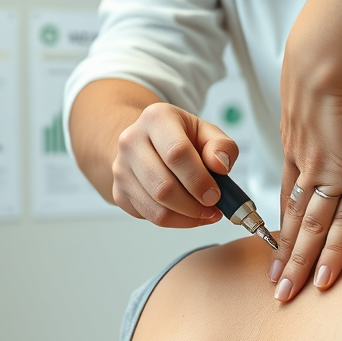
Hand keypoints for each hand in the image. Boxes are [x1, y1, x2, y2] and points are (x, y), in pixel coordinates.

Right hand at [111, 102, 238, 227]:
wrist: (148, 141)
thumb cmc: (180, 137)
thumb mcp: (207, 132)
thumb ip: (222, 146)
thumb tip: (220, 166)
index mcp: (156, 119)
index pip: (177, 153)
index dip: (199, 179)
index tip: (216, 194)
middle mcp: (131, 142)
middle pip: (164, 186)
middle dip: (194, 205)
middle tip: (213, 206)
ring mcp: (121, 169)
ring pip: (157, 208)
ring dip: (187, 217)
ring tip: (205, 212)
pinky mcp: (119, 192)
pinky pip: (150, 217)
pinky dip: (176, 221)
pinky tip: (189, 214)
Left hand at [272, 70, 341, 302]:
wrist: (324, 63)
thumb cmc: (327, 69)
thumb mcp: (317, 94)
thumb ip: (322, 112)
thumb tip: (335, 107)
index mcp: (298, 149)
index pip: (291, 197)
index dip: (287, 225)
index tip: (280, 248)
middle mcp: (305, 168)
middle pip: (293, 221)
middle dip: (284, 257)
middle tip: (275, 288)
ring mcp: (323, 175)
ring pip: (309, 230)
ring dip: (298, 265)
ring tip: (289, 294)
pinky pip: (339, 224)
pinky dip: (331, 253)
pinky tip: (324, 276)